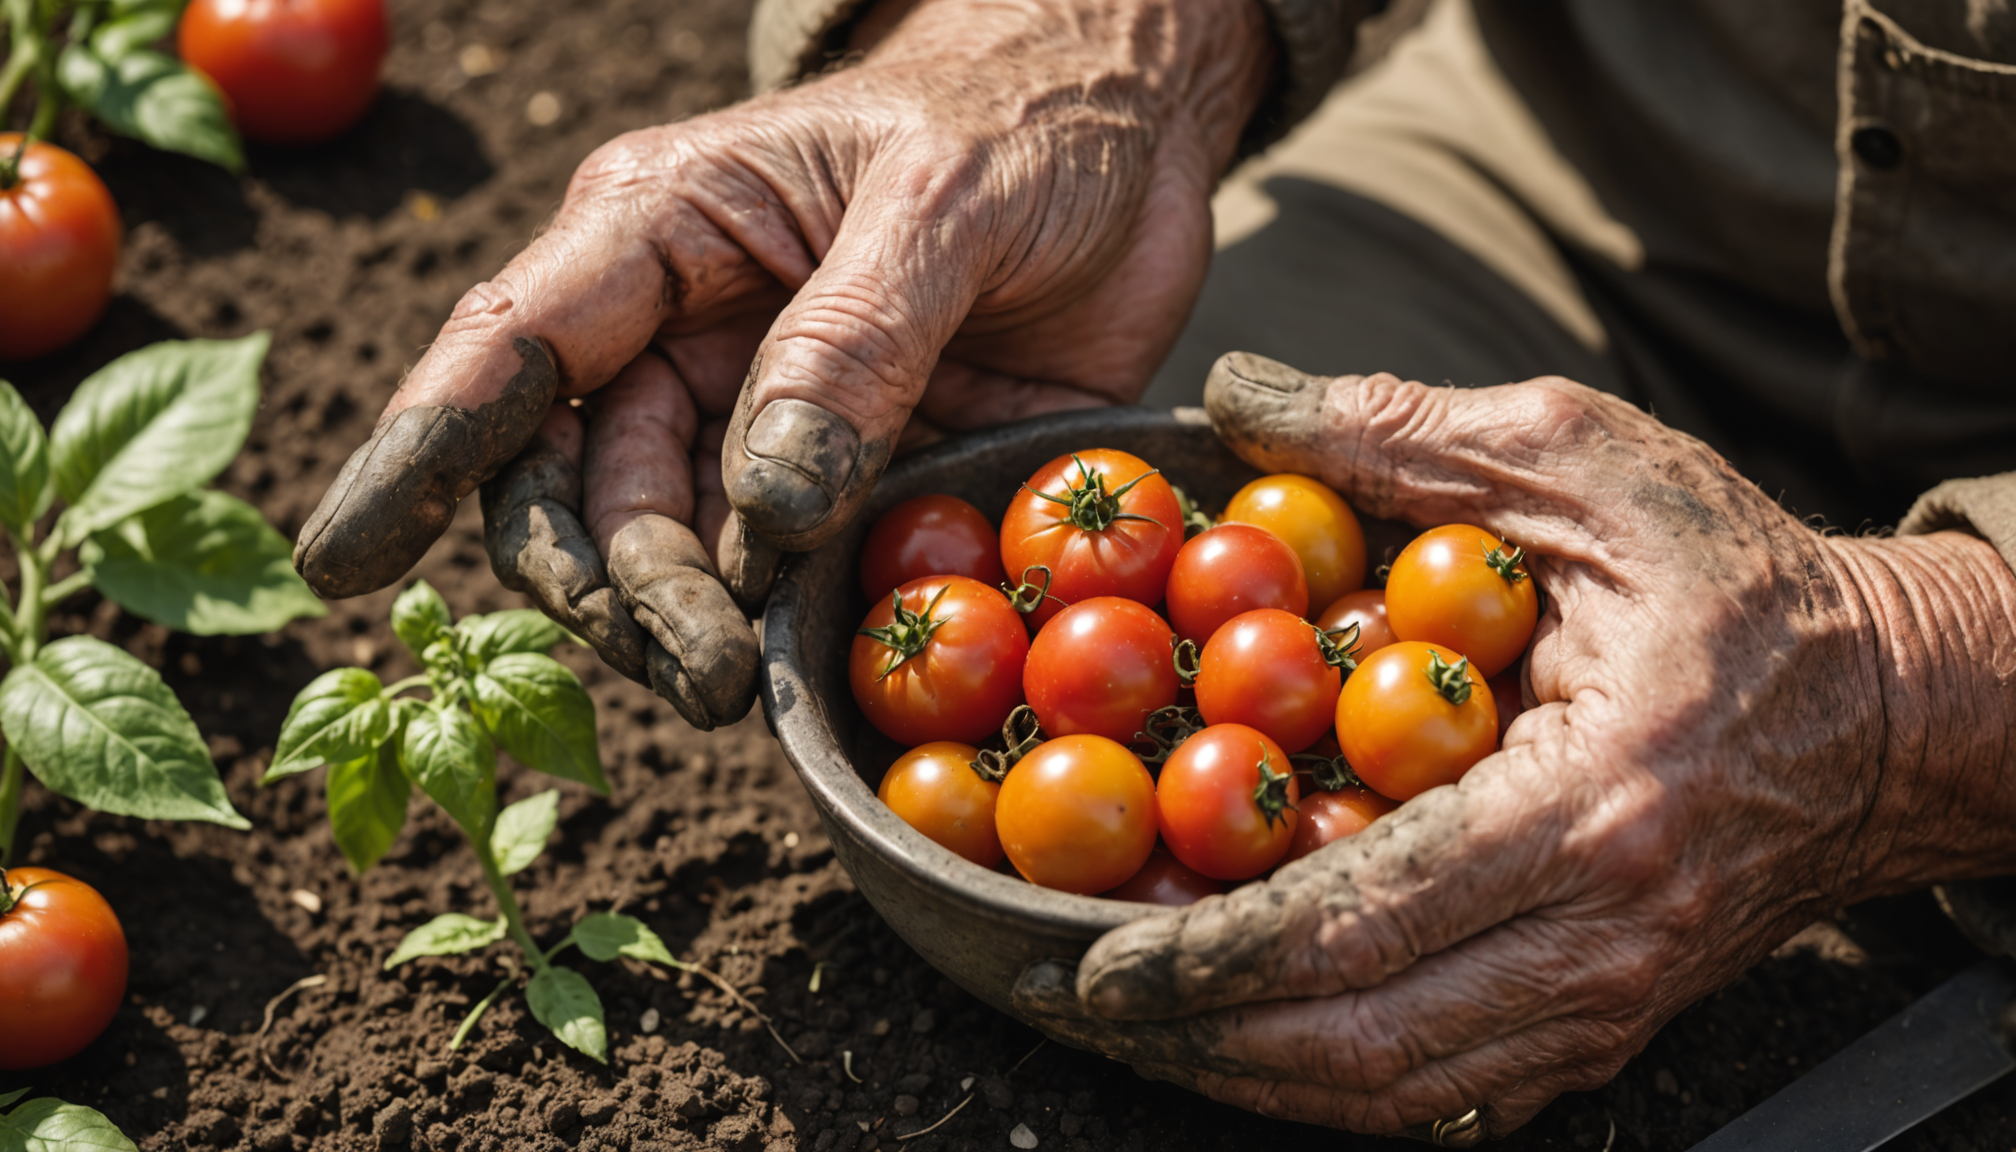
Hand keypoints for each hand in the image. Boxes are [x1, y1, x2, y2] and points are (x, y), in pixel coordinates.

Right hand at [291, 0, 1275, 727]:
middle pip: (581, 493)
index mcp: (658, 233)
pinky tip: (834, 661)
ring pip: (676, 556)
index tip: (342, 561)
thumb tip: (767, 513)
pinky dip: (801, 631)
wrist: (1132, 143)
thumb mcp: (944, 202)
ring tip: (762, 683)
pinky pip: (793, 583)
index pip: (506, 350)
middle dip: (620, 591)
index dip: (415, 455)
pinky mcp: (850, 487)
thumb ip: (853, 342)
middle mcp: (681, 339)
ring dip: (701, 629)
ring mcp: (762, 423)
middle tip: (708, 674)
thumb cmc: (1021, 125)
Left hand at [1015, 352, 2015, 1136]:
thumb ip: (1402, 434)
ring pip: (1403, 1092)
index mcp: (1590, 807)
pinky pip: (1455, 1092)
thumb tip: (1233, 401)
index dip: (1212, 954)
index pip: (1368, 919)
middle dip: (1201, 1040)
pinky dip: (1336, 1083)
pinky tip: (1248, 1045)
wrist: (1887, 710)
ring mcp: (1610, 1000)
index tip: (1095, 961)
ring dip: (1253, 1077)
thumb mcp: (1581, 463)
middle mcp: (1601, 937)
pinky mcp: (1609, 1022)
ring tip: (1137, 1034)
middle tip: (1074, 1005)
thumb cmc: (1732, 581)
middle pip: (1367, 1042)